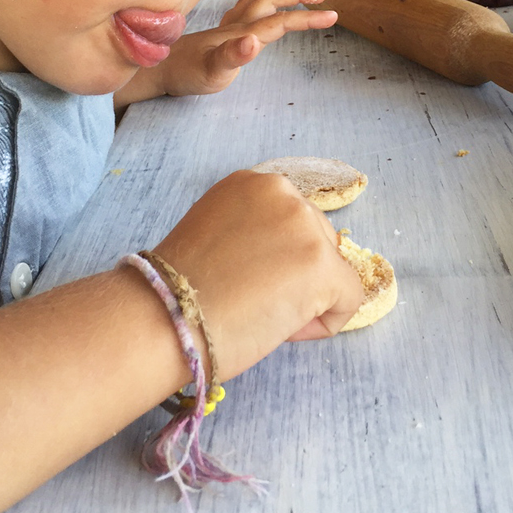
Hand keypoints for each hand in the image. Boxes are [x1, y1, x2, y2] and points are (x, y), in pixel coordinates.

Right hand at [154, 169, 363, 378]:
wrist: (164, 319)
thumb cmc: (178, 291)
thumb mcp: (217, 235)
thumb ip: (253, 234)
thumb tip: (283, 262)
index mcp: (252, 183)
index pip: (290, 223)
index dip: (274, 260)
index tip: (241, 280)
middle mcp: (282, 191)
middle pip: (316, 241)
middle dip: (294, 275)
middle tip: (252, 303)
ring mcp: (305, 225)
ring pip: (333, 270)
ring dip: (308, 298)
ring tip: (261, 314)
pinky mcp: (322, 264)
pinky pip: (348, 298)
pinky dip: (325, 322)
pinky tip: (284, 329)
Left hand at [169, 0, 336, 95]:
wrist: (160, 68)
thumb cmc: (187, 73)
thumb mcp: (211, 71)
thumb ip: (232, 56)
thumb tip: (254, 42)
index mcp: (241, 32)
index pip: (281, 21)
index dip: (307, 17)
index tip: (333, 15)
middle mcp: (238, 23)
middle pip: (272, 0)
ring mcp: (230, 23)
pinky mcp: (225, 28)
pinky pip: (249, 3)